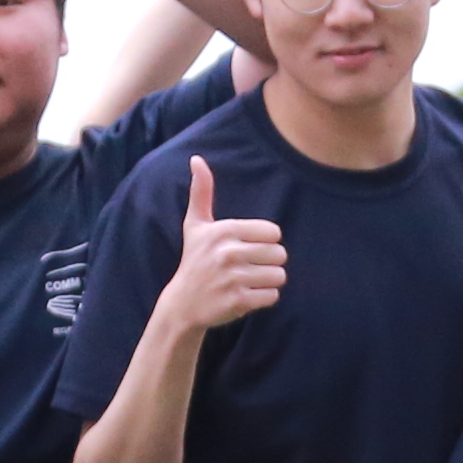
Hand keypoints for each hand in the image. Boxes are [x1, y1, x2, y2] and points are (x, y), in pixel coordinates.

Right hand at [158, 159, 287, 333]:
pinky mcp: (238, 301)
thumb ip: (201, 192)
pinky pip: (272, 296)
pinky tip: (247, 296)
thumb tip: (196, 159)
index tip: (248, 249)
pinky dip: (264, 298)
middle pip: (280, 254)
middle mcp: (228, 252)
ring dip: (268, 281)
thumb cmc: (194, 260)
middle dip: (270, 263)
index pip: (274, 232)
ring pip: (279, 276)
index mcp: (224, 230)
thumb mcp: (196, 225)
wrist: (183, 303)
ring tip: (249, 282)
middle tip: (250, 268)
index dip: (266, 242)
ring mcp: (233, 278)